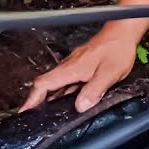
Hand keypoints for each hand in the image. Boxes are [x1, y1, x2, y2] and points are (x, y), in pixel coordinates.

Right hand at [20, 29, 139, 112]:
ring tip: (49, 113)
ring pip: (57, 83)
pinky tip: (69, 100)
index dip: (33, 98)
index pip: (44, 83)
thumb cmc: (117, 49)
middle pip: (47, 84)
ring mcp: (74, 64)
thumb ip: (94, 90)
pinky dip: (63, 91)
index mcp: (72, 68)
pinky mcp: (81, 64)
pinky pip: (67, 80)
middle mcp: (69, 66)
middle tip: (35, 117)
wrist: (123, 31)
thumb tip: (80, 106)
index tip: (25, 111)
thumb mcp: (109, 73)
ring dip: (51, 97)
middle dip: (38, 100)